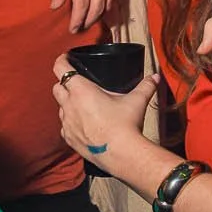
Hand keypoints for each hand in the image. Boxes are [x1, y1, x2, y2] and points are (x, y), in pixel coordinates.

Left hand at [50, 0, 116, 30]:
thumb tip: (55, 7)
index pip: (82, 5)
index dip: (78, 20)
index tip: (72, 29)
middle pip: (97, 7)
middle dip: (88, 21)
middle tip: (80, 29)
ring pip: (108, 3)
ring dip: (99, 16)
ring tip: (89, 22)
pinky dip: (109, 6)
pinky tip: (101, 10)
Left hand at [52, 56, 162, 172]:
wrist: (120, 154)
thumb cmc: (125, 124)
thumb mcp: (137, 100)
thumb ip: (146, 86)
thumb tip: (155, 77)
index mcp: (81, 90)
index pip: (60, 68)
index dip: (62, 60)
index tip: (66, 57)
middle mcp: (69, 105)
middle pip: (56, 87)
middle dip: (64, 83)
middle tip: (77, 83)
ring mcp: (66, 123)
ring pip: (60, 107)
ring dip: (68, 104)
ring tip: (83, 105)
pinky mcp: (68, 138)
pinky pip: (64, 126)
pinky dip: (71, 122)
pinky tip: (84, 124)